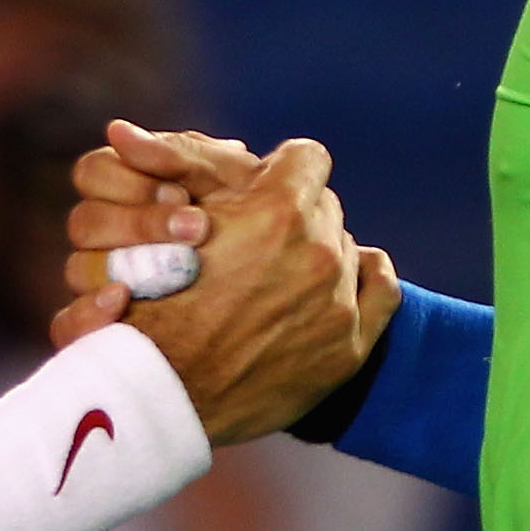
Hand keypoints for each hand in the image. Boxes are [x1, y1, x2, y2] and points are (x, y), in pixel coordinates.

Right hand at [54, 122, 383, 443]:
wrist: (158, 396)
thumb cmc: (150, 307)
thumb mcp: (158, 224)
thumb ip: (182, 173)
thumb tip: (147, 134)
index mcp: (277, 211)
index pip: (306, 157)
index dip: (279, 171)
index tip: (262, 189)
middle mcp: (318, 250)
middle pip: (323, 205)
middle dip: (295, 215)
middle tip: (260, 242)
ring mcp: (338, 301)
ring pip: (343, 246)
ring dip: (316, 254)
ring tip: (279, 278)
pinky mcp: (349, 346)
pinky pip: (383, 286)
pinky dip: (365, 277)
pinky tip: (344, 282)